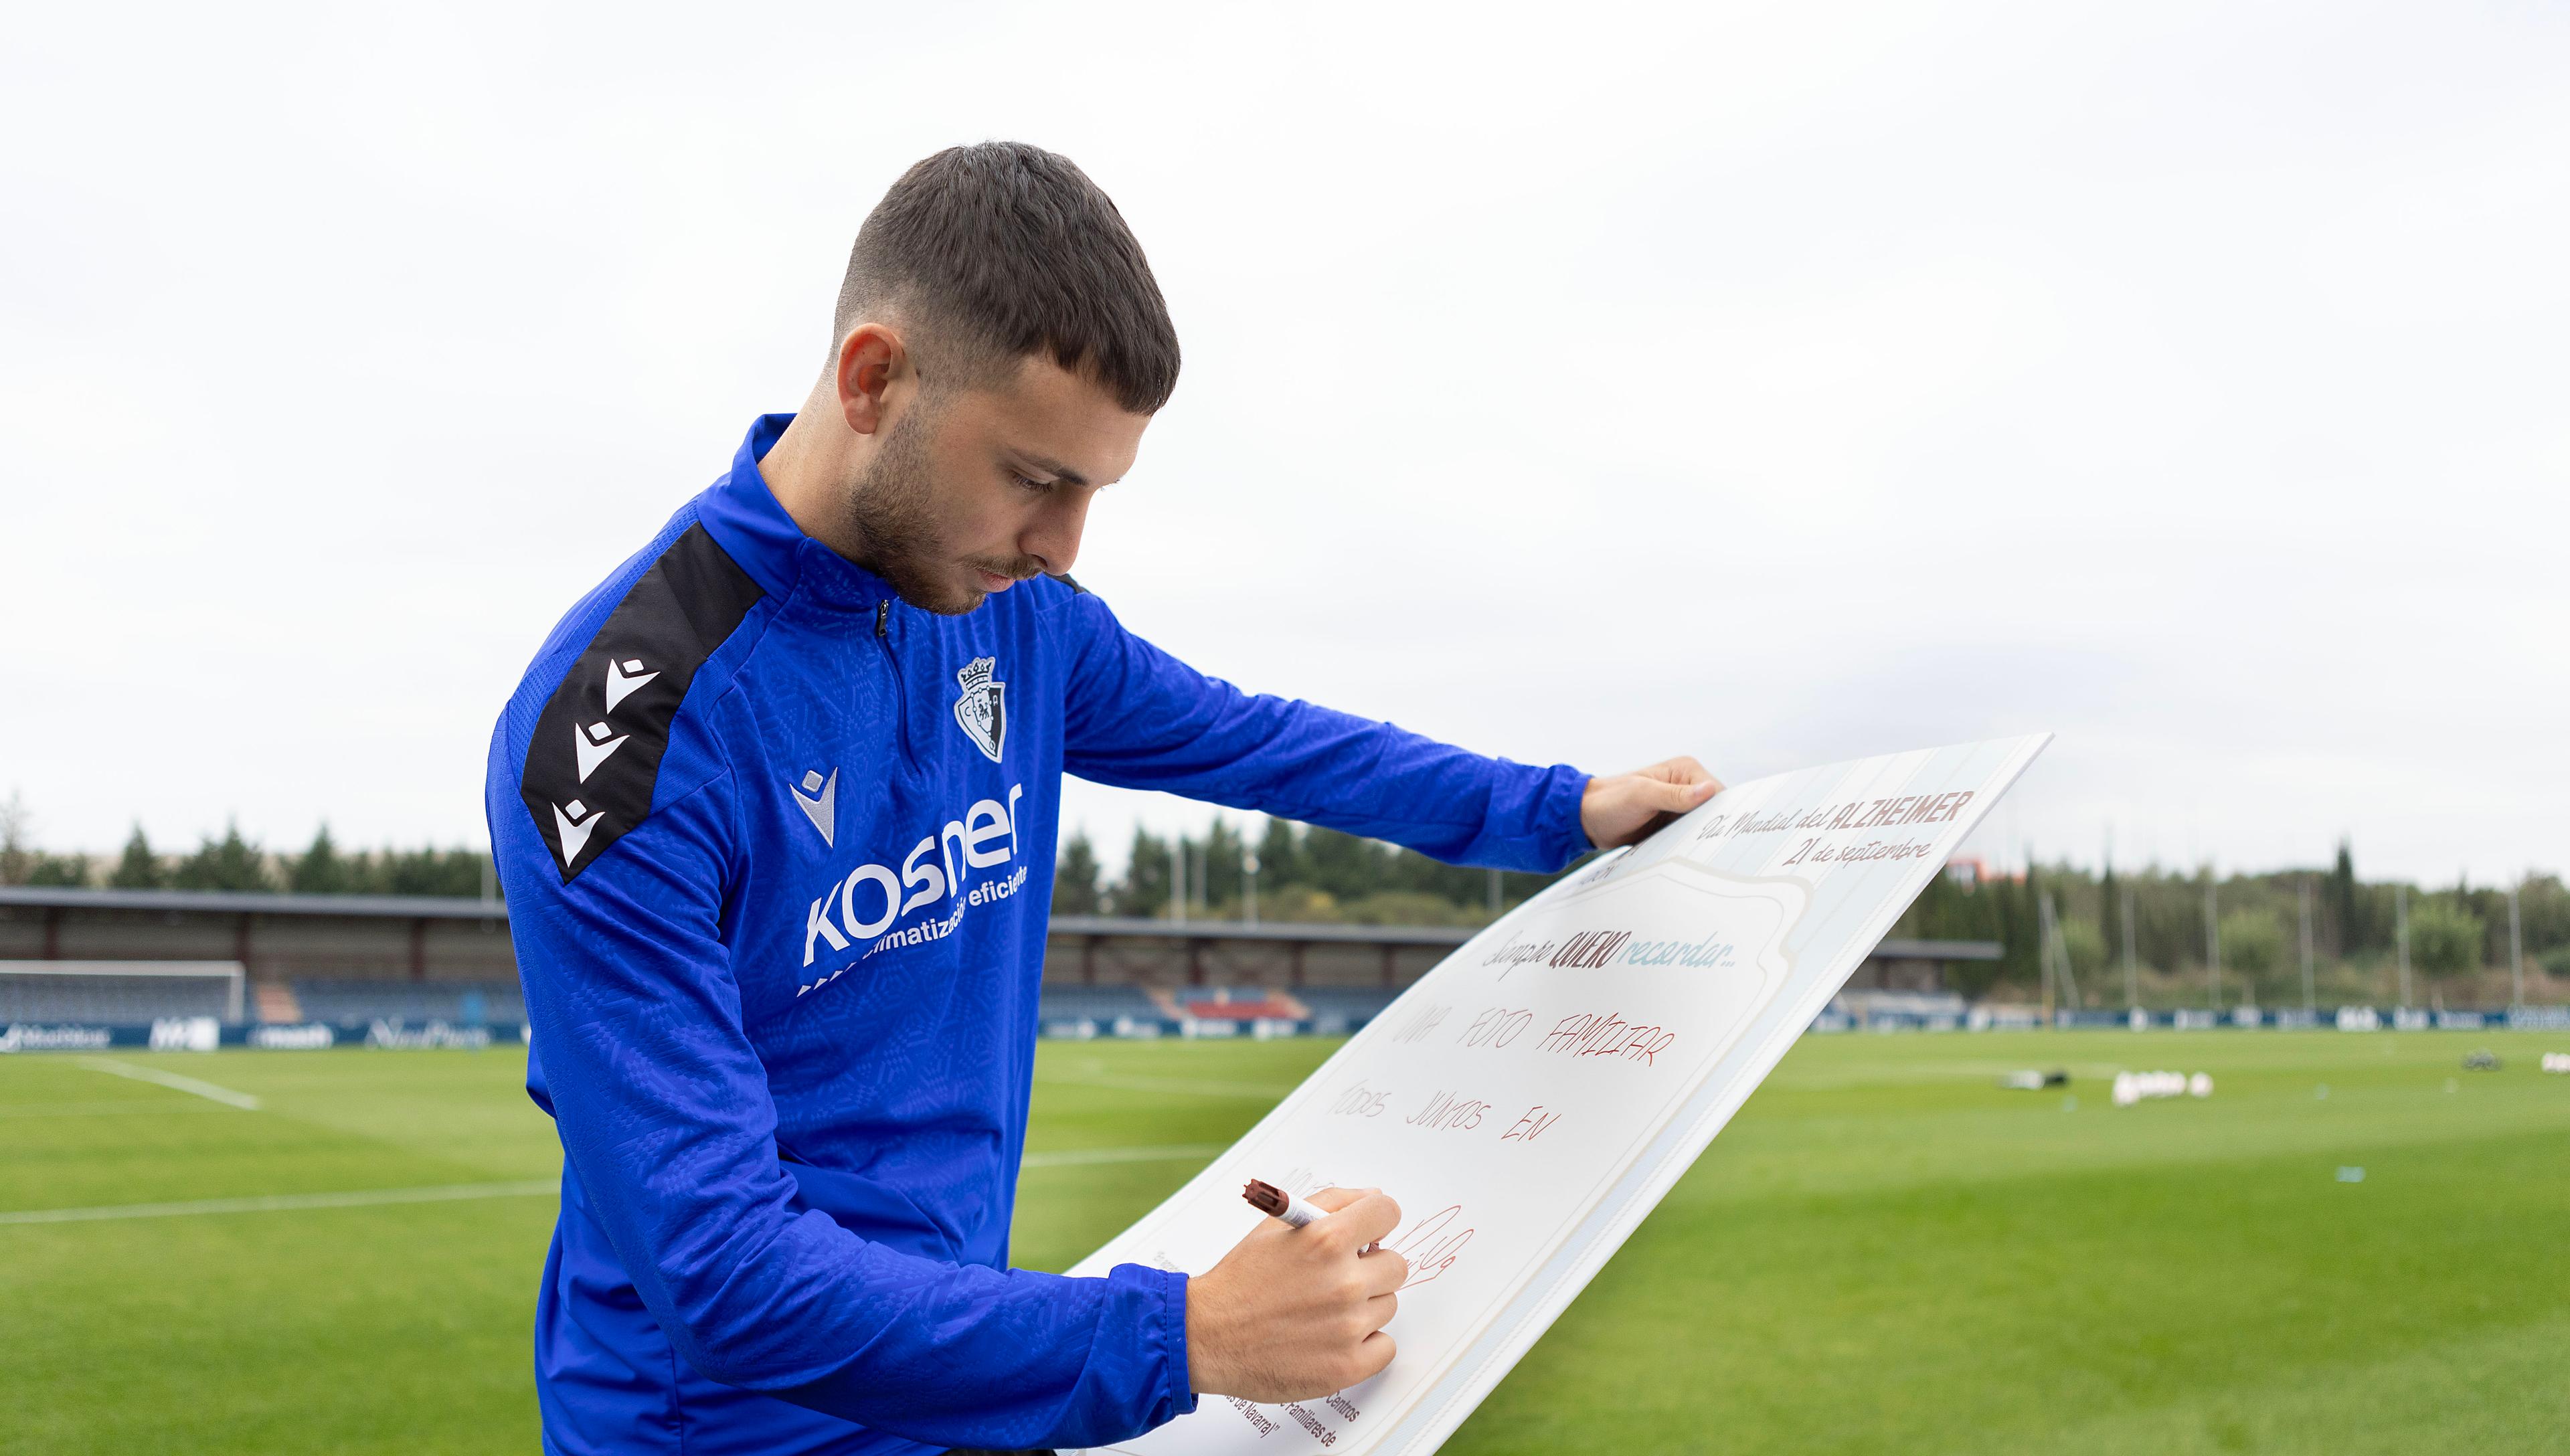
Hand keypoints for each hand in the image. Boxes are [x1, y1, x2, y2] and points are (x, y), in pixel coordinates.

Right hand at [1186, 1187, 1409, 1400]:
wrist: (1207, 1336)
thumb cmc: (1241, 1280)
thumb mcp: (1278, 1225)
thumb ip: (1331, 1202)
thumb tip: (1373, 1199)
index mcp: (1326, 1239)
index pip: (1389, 1213)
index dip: (1377, 1222)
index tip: (1368, 1235)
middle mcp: (1343, 1282)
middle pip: (1396, 1265)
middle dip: (1370, 1268)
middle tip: (1336, 1280)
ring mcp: (1348, 1327)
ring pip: (1388, 1306)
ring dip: (1364, 1307)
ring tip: (1323, 1312)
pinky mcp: (1348, 1366)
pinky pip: (1386, 1346)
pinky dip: (1365, 1344)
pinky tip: (1334, 1339)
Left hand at [1580, 757, 1722, 848]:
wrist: (1588, 819)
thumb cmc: (1610, 801)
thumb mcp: (1642, 796)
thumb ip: (1675, 795)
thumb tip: (1709, 790)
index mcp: (1685, 770)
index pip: (1717, 793)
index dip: (1721, 812)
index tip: (1720, 833)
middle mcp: (1687, 786)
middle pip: (1714, 810)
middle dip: (1713, 827)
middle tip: (1711, 848)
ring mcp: (1680, 806)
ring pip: (1704, 825)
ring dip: (1701, 838)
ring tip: (1700, 854)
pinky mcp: (1673, 823)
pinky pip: (1690, 835)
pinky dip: (1690, 844)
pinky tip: (1689, 855)